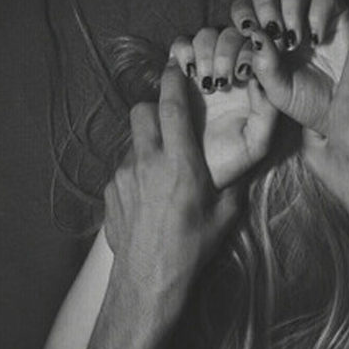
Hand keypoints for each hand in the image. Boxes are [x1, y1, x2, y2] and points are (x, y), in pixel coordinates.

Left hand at [103, 60, 239, 304]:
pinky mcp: (110, 192)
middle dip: (155, 110)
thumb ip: (231, 185)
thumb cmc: (193, 247)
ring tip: (162, 169)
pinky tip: (148, 196)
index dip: (173, 81)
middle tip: (171, 125)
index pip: (172, 108)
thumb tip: (238, 170)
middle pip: (142, 113)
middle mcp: (147, 162)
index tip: (175, 67)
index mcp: (180, 163)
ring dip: (147, 144)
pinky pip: (123, 169)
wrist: (150, 280)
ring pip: (132, 141)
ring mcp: (124, 176)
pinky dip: (136, 172)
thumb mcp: (225, 215)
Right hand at [169, 26, 277, 188]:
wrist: (194, 172)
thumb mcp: (257, 140)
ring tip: (206, 83)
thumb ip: (268, 109)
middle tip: (223, 81)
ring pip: (207, 35)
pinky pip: (181, 45)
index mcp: (257, 81)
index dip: (251, 50)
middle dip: (227, 52)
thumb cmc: (232, 159)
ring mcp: (207, 67)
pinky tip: (189, 72)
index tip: (244, 75)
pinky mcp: (180, 71)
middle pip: (231, 34)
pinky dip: (183, 50)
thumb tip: (265, 74)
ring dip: (206, 50)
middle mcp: (233, 69)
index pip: (258, 45)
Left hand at [229, 0, 348, 131]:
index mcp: (262, 36)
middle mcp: (284, 19)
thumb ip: (263, 67)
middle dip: (265, 8)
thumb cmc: (306, 103)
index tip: (247, 36)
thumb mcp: (277, 91)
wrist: (342, 113)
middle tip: (274, 36)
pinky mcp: (337, 14)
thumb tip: (255, 33)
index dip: (242, 17)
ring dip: (289, 9)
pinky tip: (316, 42)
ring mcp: (310, 14)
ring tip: (293, 41)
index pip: (243, 10)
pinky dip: (316, 16)